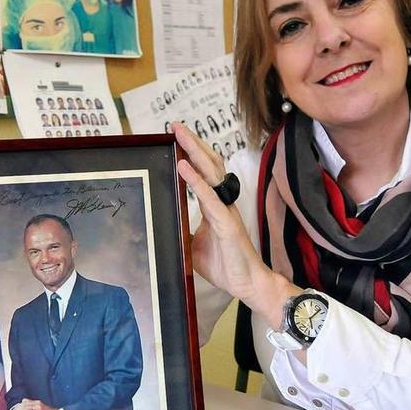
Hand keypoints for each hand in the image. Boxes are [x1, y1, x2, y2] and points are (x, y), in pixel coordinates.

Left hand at [171, 122, 298, 328]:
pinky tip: (184, 167)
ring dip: (195, 153)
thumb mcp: (193, 245)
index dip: (192, 153)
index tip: (177, 137)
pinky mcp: (227, 225)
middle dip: (192, 143)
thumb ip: (182, 231)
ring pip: (212, 174)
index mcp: (214, 206)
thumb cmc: (223, 264)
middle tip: (174, 125)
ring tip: (179, 136)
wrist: (246, 284)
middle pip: (209, 165)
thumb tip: (163, 226)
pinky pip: (210, 199)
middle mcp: (222, 203)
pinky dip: (196, 182)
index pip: (204, 172)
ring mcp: (226, 211)